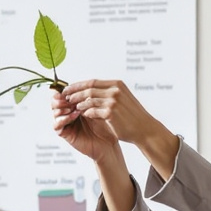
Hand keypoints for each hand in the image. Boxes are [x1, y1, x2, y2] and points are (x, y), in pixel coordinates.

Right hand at [50, 85, 123, 164]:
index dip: (65, 90)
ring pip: (54, 111)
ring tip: (74, 107)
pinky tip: (75, 116)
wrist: (109, 142)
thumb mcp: (98, 107)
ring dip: (62, 107)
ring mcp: (65, 123)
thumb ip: (89, 97)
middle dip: (61, 98)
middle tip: (70, 98)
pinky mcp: (64, 133)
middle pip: (54, 101)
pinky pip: (57, 124)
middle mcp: (67, 112)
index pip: (63, 93)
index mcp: (74, 104)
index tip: (71, 89)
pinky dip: (64, 119)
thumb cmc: (106, 125)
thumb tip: (82, 85)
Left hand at [56, 79, 170, 149]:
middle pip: (88, 89)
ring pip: (88, 100)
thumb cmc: (133, 116)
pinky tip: (81, 115)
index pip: (92, 81)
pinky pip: (92, 111)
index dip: (78, 85)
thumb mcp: (123, 98)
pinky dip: (85, 112)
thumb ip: (109, 93)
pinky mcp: (111, 113)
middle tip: (65, 97)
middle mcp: (115, 90)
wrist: (144, 129)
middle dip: (74, 93)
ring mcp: (113, 101)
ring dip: (78, 103)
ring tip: (71, 107)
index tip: (68, 89)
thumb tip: (91, 91)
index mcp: (117, 84)